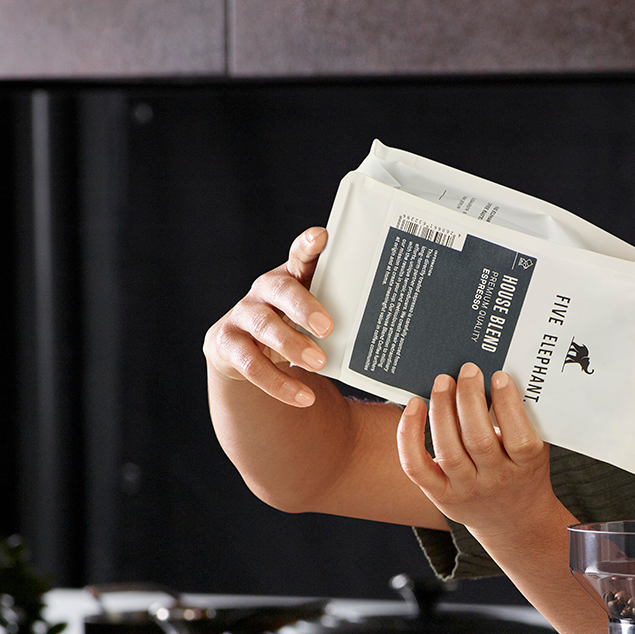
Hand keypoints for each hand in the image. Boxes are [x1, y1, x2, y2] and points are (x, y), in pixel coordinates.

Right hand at [204, 227, 334, 406]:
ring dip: (292, 345)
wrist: (246, 356)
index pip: (300, 255)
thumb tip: (408, 355)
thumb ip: (349, 324)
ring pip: (264, 326)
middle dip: (304, 306)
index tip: (322, 237)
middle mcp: (264, 291)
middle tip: (328, 327)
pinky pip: (250, 364)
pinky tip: (303, 396)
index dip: (308, 245)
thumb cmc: (298, 333)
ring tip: (319, 363)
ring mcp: (242, 315)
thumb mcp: (320, 322)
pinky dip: (278, 383)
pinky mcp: (226, 344)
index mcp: (291, 277)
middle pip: (280, 289)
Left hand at [397, 364, 555, 531]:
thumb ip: (523, 421)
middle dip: (470, 400)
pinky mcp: (440, 495)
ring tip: (443, 382)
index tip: (499, 376)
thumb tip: (498, 378)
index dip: (508, 405)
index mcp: (525, 468)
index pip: (519, 438)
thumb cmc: (523, 473)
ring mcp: (465, 490)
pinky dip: (409, 435)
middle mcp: (495, 481)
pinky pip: (417, 466)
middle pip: (478, 441)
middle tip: (467, 371)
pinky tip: (413, 407)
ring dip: (443, 410)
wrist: (513, 520)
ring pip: (448, 450)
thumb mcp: (536, 451)